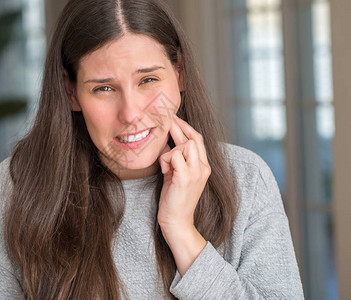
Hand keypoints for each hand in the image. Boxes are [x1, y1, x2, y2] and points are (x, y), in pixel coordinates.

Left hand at [157, 115, 210, 274]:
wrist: (177, 222)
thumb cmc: (174, 199)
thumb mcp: (176, 175)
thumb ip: (176, 160)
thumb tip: (167, 142)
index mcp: (203, 166)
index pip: (197, 139)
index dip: (186, 127)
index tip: (174, 118)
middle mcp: (203, 167)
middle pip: (193, 138)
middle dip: (178, 126)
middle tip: (166, 119)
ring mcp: (196, 172)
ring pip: (185, 144)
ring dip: (170, 150)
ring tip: (165, 166)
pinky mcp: (186, 177)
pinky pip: (175, 155)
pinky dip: (166, 159)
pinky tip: (164, 170)